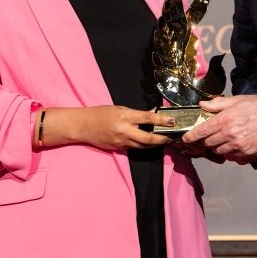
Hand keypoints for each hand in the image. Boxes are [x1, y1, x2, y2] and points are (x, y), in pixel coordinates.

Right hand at [50, 106, 172, 149]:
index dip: (162, 120)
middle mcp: (124, 131)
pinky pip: (135, 148)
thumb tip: (152, 114)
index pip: (147, 118)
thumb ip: (136, 113)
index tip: (173, 121)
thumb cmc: (100, 114)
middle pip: (148, 138)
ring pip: (143, 146)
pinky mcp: (119, 148)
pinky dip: (143, 145)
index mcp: (124, 117)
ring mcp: (121, 142)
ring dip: (155, 144)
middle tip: (171, 137)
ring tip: (163, 140)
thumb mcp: (119, 109)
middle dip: (162, 139)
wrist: (83, 126)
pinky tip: (149, 143)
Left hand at [182, 95, 256, 164]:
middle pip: (208, 144)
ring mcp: (239, 146)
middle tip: (206, 137)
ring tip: (222, 140)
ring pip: (219, 152)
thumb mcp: (238, 100)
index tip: (186, 139)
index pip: (201, 132)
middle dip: (205, 141)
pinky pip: (233, 157)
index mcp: (225, 120)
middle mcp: (230, 135)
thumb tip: (203, 105)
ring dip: (217, 147)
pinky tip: (234, 145)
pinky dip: (230, 153)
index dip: (191, 137)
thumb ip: (218, 104)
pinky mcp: (248, 154)